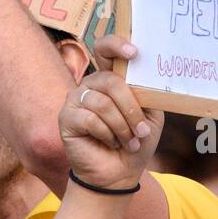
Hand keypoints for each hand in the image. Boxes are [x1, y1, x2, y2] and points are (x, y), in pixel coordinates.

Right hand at [59, 39, 163, 191]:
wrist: (119, 174)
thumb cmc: (134, 142)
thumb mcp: (151, 116)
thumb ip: (148, 94)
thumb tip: (147, 78)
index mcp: (110, 79)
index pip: (104, 49)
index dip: (116, 44)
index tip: (134, 52)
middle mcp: (91, 85)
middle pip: (110, 81)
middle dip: (131, 108)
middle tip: (141, 130)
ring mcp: (76, 100)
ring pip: (102, 102)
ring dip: (121, 126)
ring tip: (127, 141)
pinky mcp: (66, 118)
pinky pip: (90, 119)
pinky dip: (107, 134)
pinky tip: (110, 143)